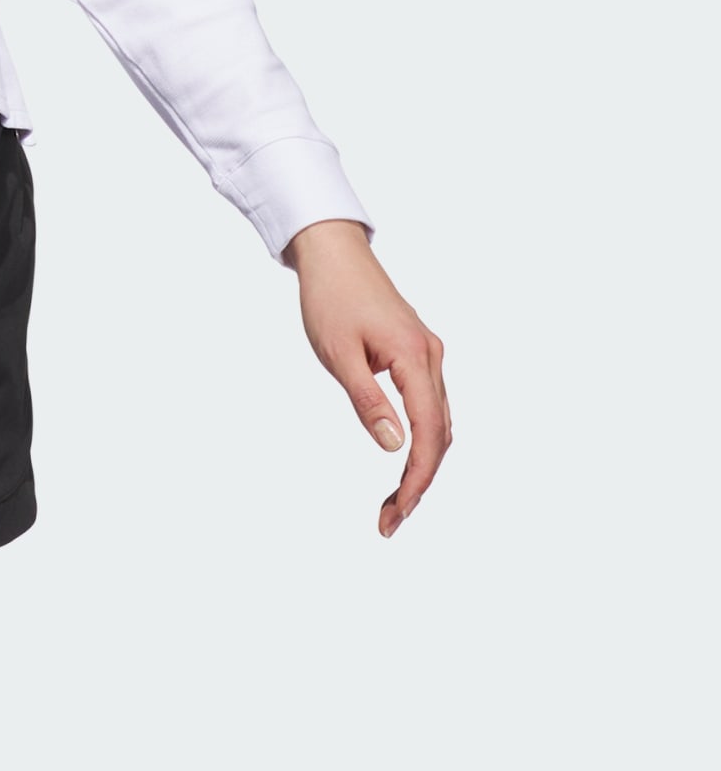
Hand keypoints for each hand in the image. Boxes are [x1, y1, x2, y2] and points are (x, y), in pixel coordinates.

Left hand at [282, 220, 450, 537]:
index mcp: (413, 356)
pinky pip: (431, 404)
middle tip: (390, 519)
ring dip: (423, 463)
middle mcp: (430, 356)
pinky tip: (405, 460)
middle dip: (420, 482)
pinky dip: (423, 437)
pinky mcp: (417, 351)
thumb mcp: (338, 353)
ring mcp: (427, 353)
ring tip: (395, 501)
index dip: (417, 480)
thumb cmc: (329, 298)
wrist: (332, 251)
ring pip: (439, 422)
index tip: (397, 514)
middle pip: (440, 434)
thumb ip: (367, 400)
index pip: (429, 433)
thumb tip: (394, 447)